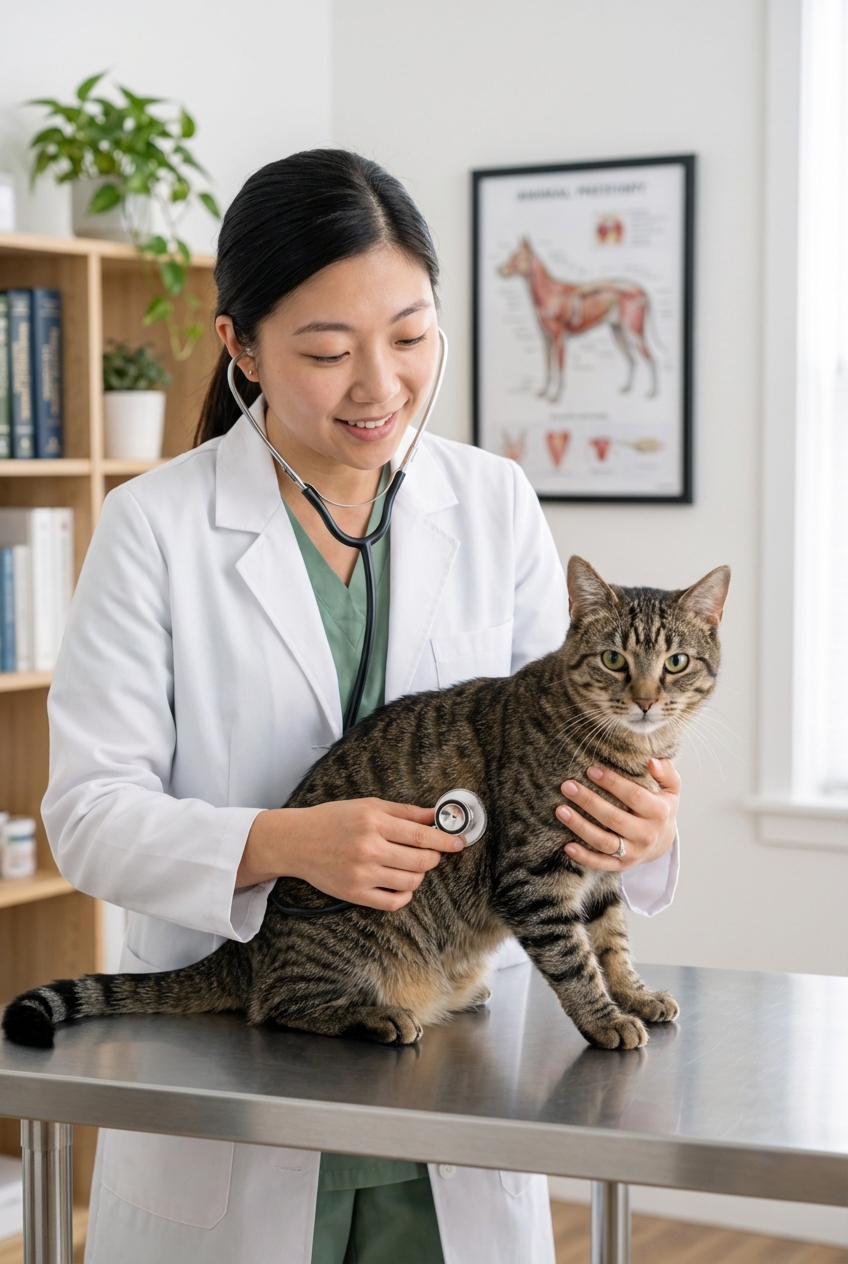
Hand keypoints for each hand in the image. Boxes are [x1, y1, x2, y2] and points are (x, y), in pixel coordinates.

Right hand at [237, 798, 464, 910]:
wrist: (297, 841)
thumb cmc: (333, 819)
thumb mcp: (368, 806)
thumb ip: (404, 811)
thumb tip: (435, 814)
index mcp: (373, 822)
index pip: (421, 834)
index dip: (445, 840)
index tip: (459, 842)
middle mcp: (368, 848)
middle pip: (420, 861)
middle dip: (433, 857)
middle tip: (431, 853)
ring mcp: (362, 874)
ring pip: (411, 882)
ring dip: (419, 875)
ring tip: (411, 866)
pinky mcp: (355, 894)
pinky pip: (393, 902)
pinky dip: (405, 895)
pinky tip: (401, 884)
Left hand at [555, 759, 679, 871]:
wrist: (663, 842)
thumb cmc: (660, 807)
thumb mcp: (670, 789)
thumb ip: (665, 773)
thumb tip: (652, 762)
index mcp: (659, 813)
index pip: (634, 796)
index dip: (612, 782)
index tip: (591, 770)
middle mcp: (646, 835)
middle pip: (614, 818)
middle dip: (589, 801)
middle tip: (567, 786)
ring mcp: (634, 853)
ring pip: (604, 842)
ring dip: (580, 826)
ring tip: (560, 810)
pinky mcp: (621, 866)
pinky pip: (600, 863)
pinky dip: (584, 857)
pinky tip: (567, 845)